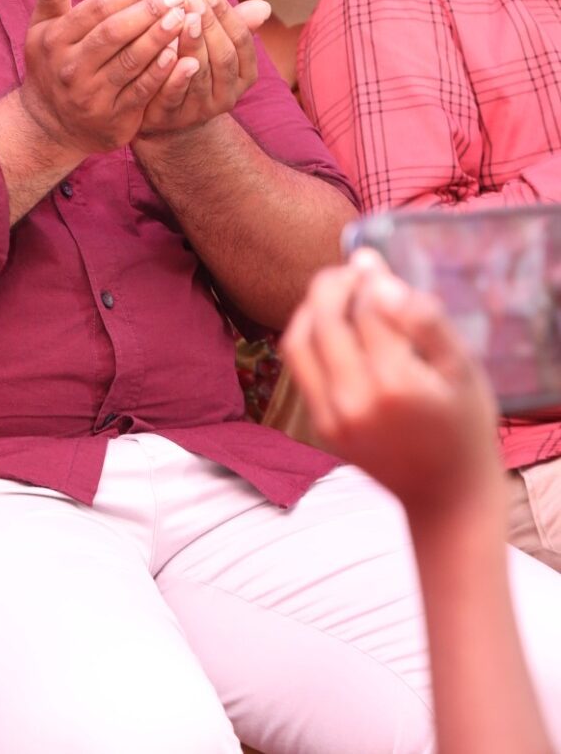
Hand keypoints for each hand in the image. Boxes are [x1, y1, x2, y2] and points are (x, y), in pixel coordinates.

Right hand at [18, 0, 192, 155]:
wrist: (51, 127)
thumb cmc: (52, 66)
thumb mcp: (42, 29)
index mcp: (55, 41)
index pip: (97, 10)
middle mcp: (71, 68)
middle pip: (114, 33)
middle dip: (149, 12)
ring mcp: (91, 96)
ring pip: (130, 62)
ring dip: (159, 38)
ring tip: (184, 17)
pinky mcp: (113, 118)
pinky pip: (141, 92)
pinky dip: (160, 73)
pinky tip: (179, 54)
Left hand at [136, 0, 269, 135]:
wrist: (166, 114)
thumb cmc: (194, 70)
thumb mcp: (215, 48)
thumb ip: (233, 26)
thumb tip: (263, 6)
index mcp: (244, 75)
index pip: (241, 40)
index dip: (225, 14)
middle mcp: (228, 95)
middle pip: (224, 56)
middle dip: (209, 24)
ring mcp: (202, 109)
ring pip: (201, 74)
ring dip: (192, 44)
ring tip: (180, 17)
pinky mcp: (173, 117)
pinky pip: (175, 95)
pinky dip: (173, 74)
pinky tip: (166, 51)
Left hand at [280, 250, 501, 521]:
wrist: (446, 496)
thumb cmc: (463, 424)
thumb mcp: (462, 369)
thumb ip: (424, 319)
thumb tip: (379, 276)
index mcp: (394, 385)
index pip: (366, 308)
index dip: (370, 277)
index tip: (378, 265)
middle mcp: (354, 401)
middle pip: (323, 317)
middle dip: (334, 282)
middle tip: (353, 270)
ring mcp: (332, 417)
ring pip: (298, 340)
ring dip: (312, 307)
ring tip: (340, 294)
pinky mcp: (320, 426)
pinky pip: (300, 367)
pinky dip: (310, 336)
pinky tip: (337, 327)